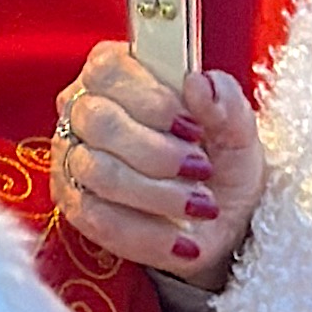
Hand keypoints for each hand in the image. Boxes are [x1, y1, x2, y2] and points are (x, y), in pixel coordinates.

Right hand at [54, 44, 263, 287]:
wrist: (219, 216)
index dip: (151, 100)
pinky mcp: (76, 206)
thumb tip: (200, 84)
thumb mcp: (237, 130)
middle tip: (201, 169)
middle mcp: (85, 111)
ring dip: (158, 195)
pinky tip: (182, 242)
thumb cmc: (220, 158)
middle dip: (157, 152)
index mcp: (118, 74)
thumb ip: (225, 102)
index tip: (194, 127)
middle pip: (99, 122)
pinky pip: (98, 221)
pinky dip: (148, 235)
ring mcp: (73, 159)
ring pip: (98, 173)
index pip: (109, 70)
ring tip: (201, 206)